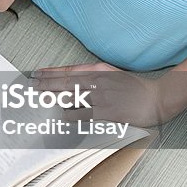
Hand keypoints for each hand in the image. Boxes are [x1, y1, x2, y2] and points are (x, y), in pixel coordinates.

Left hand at [31, 61, 167, 127]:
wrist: (156, 98)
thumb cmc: (134, 88)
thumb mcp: (113, 74)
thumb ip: (94, 75)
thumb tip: (73, 80)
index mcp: (99, 70)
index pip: (69, 70)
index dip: (51, 72)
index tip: (37, 73)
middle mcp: (98, 81)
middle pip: (66, 82)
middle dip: (46, 83)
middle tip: (31, 85)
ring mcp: (102, 96)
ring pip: (71, 96)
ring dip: (54, 98)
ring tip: (40, 98)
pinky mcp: (107, 112)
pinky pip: (84, 114)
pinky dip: (71, 115)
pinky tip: (62, 115)